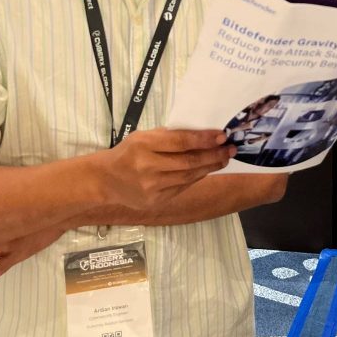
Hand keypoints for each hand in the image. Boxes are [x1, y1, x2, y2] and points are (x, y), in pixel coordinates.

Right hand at [96, 129, 234, 212]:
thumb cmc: (128, 152)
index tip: (221, 135)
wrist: (106, 180)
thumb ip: (169, 135)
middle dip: (213, 155)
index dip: (203, 139)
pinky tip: (207, 170)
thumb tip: (201, 134)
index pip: (180, 142)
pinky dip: (197, 177)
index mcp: (143, 144)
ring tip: (224, 159)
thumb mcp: (143, 136)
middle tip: (230, 148)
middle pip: (188, 162)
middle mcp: (147, 167)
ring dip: (210, 167)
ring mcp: (152, 187)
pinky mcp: (156, 201)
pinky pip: (182, 187)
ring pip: (188, 176)